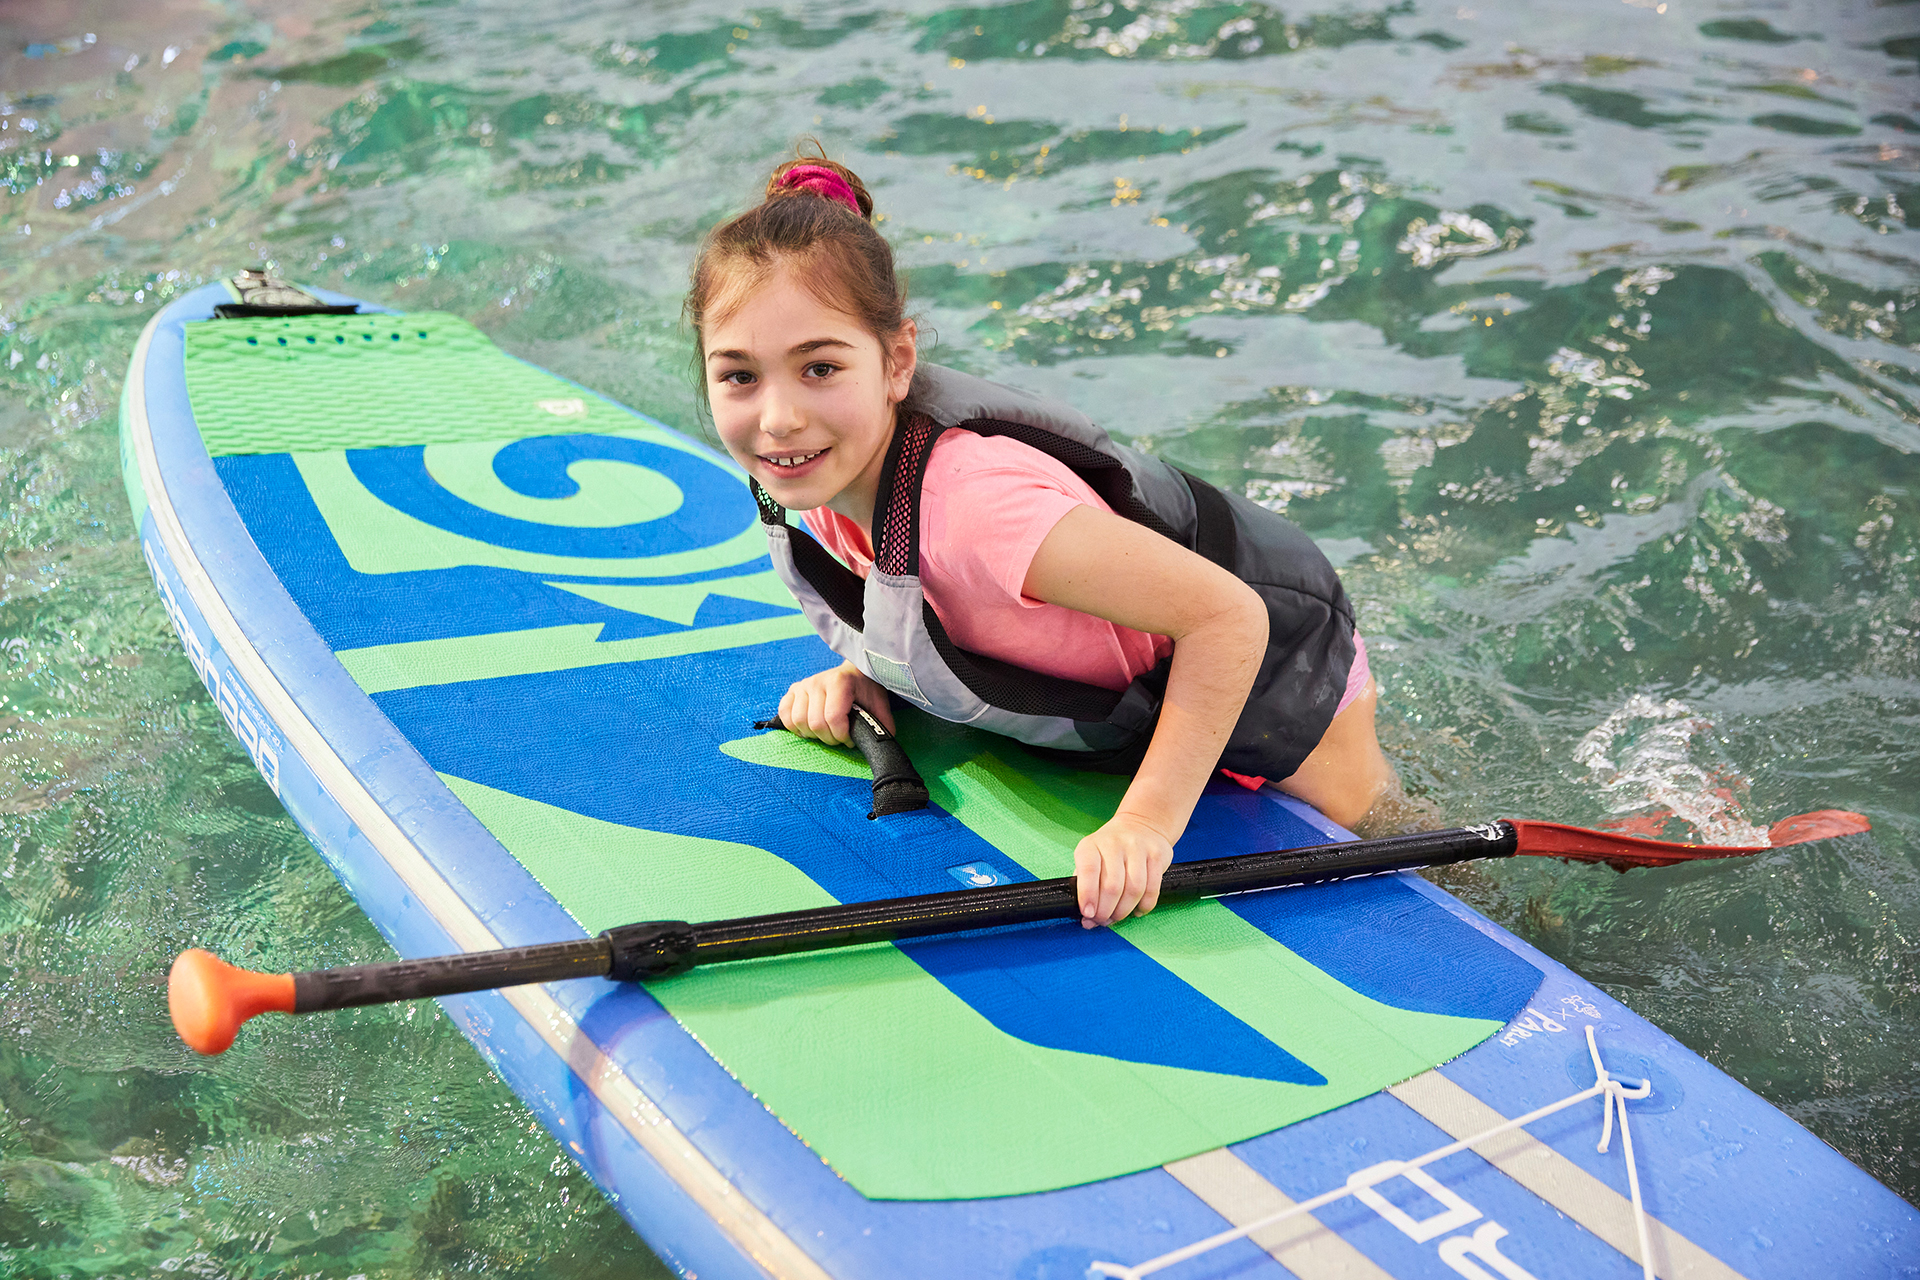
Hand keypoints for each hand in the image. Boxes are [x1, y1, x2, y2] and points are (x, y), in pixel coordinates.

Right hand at [778, 661, 894, 747]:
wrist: (855, 672)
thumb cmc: (865, 690)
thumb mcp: (879, 705)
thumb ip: (882, 725)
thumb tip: (880, 746)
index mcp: (840, 682)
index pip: (833, 718)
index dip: (842, 735)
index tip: (850, 738)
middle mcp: (818, 681)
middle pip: (815, 723)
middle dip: (829, 738)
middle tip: (839, 737)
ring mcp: (803, 685)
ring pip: (799, 721)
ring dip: (812, 734)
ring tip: (826, 732)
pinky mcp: (793, 690)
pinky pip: (785, 714)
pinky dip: (795, 726)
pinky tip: (809, 727)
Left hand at [1073, 812, 1175, 926]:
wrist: (1140, 825)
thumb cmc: (1110, 851)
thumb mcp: (1091, 860)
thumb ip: (1086, 889)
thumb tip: (1088, 921)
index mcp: (1091, 846)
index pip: (1088, 871)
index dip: (1088, 895)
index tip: (1088, 914)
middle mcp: (1113, 844)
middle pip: (1112, 886)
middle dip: (1106, 911)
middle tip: (1103, 920)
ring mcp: (1137, 848)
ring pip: (1134, 889)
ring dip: (1124, 910)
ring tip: (1118, 916)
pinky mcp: (1157, 855)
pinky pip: (1152, 889)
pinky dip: (1144, 906)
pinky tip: (1137, 910)